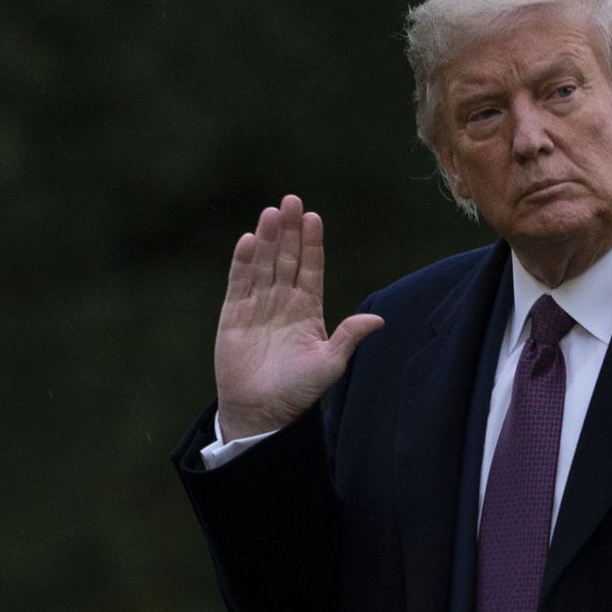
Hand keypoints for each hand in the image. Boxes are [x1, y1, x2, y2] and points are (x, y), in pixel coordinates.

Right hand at [214, 195, 383, 439]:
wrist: (262, 411)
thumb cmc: (298, 390)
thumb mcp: (329, 364)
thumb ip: (349, 338)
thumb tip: (378, 319)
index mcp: (307, 308)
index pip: (311, 267)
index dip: (312, 242)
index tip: (313, 217)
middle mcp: (282, 301)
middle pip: (287, 257)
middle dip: (289, 230)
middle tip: (291, 200)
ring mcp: (257, 305)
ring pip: (263, 264)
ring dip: (267, 239)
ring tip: (271, 212)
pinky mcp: (233, 315)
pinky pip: (239, 283)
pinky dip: (243, 262)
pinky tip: (248, 241)